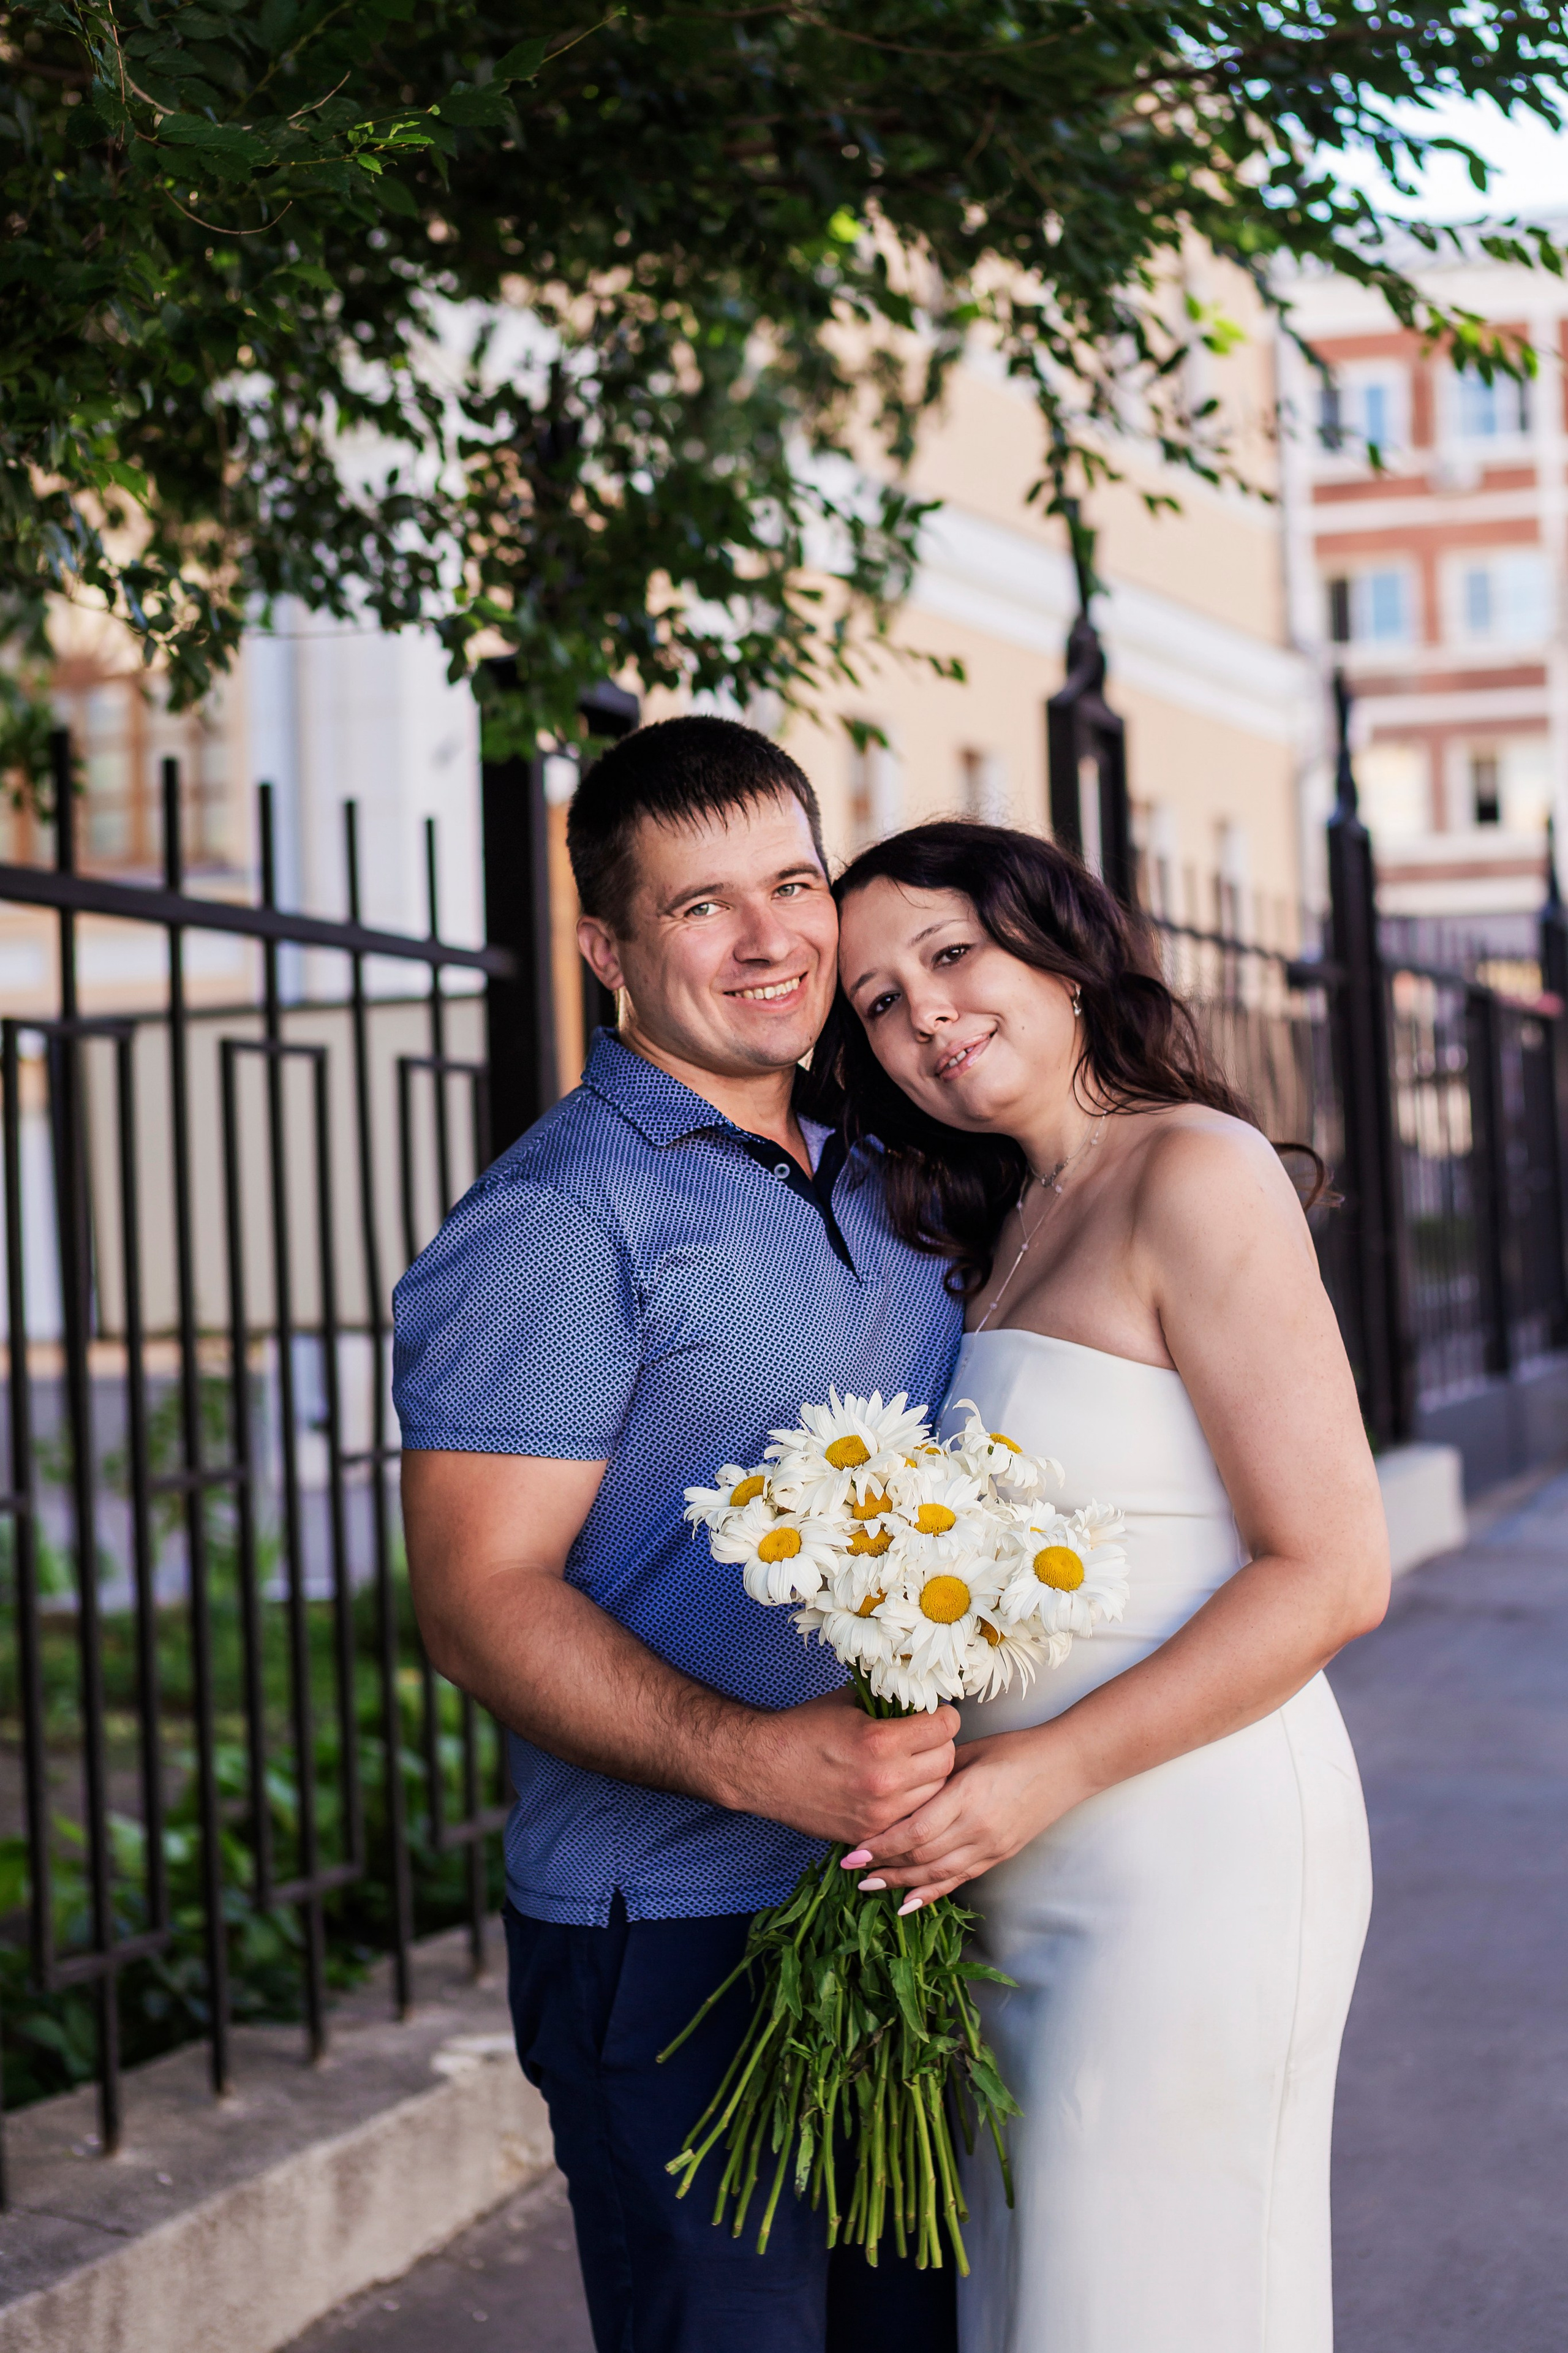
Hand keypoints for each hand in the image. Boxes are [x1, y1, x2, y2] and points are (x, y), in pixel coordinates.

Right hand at [727, 1686, 959, 1844]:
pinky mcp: (869, 1833)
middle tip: (927, 1738)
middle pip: (947, 1762)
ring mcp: (879, 1812)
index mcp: (881, 1741)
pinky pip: (910, 1817)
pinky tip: (898, 1789)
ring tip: (914, 1764)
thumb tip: (921, 1698)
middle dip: (941, 1745)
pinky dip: (911, 1802)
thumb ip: (889, 1703)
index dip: (945, 1716)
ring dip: (930, 1776)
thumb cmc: (802, 1730)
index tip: (937, 1714)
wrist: (763, 1768)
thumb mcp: (849, 1703)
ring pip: (935, 1793)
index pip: (945, 1728)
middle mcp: (885, 1780)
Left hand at [840, 1722, 1094, 1910]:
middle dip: (883, 1865)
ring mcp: (990, 1847)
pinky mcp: (998, 1856)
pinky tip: (909, 1902)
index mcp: (968, 1797)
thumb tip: (898, 1783)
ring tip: (870, 1885)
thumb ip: (936, 1773)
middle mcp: (978, 1829)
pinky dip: (932, 1893)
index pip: (916, 1832)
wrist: (1066, 1766)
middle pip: (921, 1858)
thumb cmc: (1016, 1749)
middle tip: (851, 1869)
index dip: (882, 1844)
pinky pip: (959, 1880)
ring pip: (937, 1874)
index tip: (853, 1849)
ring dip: (902, 1883)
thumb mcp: (970, 1753)